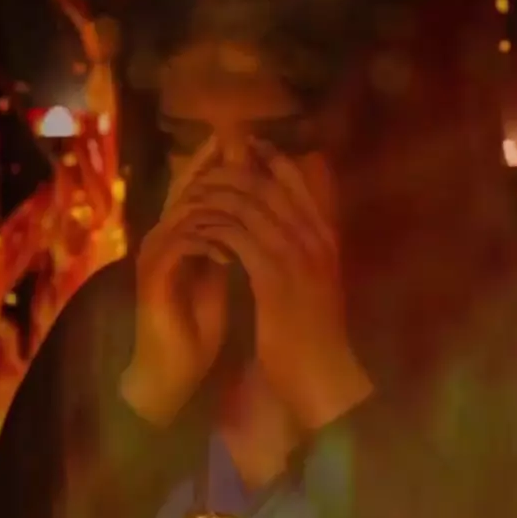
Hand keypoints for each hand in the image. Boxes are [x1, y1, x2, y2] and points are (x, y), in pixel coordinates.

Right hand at [120, 144, 231, 424]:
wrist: (172, 369)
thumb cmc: (197, 324)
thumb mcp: (220, 273)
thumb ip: (232, 240)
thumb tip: (260, 211)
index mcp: (179, 233)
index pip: (198, 185)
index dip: (223, 164)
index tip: (256, 146)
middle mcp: (162, 236)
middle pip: (187, 187)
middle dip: (218, 169)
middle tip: (248, 152)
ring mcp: (155, 255)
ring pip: (184, 210)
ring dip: (219, 204)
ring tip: (251, 201)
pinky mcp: (154, 277)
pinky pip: (182, 243)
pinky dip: (209, 240)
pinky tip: (233, 248)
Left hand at [177, 154, 373, 429]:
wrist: (322, 372)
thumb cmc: (314, 332)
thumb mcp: (315, 281)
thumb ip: (305, 249)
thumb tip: (287, 224)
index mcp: (325, 237)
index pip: (297, 182)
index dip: (270, 159)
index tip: (246, 145)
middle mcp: (314, 239)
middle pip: (269, 185)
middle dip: (233, 171)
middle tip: (205, 166)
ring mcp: (296, 256)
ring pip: (249, 205)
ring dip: (216, 197)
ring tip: (191, 195)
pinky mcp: (273, 277)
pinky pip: (235, 236)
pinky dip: (212, 228)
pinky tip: (194, 229)